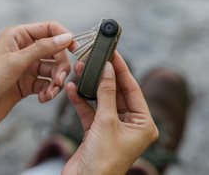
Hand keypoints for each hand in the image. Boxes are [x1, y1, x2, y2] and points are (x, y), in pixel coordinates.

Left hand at [0, 21, 76, 128]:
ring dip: (55, 82)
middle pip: (55, 52)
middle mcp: (26, 50)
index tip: (74, 47)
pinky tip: (44, 97)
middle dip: (60, 67)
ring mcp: (29, 67)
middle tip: (59, 79)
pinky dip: (49, 91)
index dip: (64, 36)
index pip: (49, 29)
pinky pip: (47, 83)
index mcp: (19, 37)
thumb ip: (43, 48)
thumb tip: (66, 38)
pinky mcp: (30, 82)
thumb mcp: (16, 61)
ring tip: (50, 92)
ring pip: (53, 70)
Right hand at [62, 52, 158, 174]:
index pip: (132, 89)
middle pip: (116, 92)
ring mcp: (113, 126)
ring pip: (102, 99)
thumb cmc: (102, 162)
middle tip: (96, 58)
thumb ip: (107, 93)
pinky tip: (73, 88)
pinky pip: (90, 110)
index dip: (122, 70)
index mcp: (142, 124)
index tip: (114, 54)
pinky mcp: (97, 129)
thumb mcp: (106, 122)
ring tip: (81, 69)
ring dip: (90, 86)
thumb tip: (108, 69)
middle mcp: (130, 124)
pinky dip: (81, 100)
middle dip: (104, 76)